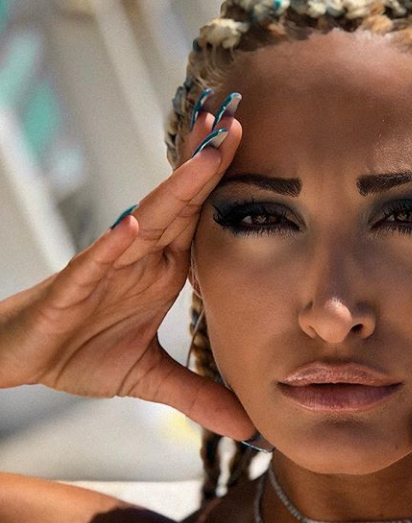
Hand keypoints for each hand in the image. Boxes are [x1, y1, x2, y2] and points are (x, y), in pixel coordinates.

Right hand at [0, 90, 254, 440]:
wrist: (21, 359)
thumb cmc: (81, 351)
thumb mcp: (149, 377)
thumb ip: (198, 394)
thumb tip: (247, 426)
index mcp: (162, 266)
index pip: (201, 217)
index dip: (227, 186)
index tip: (254, 152)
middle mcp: (140, 255)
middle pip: (181, 202)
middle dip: (210, 162)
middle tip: (240, 119)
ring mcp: (108, 265)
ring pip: (147, 219)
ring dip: (177, 187)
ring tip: (207, 152)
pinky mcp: (73, 286)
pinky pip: (95, 261)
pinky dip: (114, 244)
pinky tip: (134, 224)